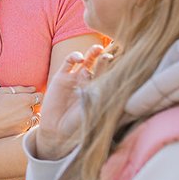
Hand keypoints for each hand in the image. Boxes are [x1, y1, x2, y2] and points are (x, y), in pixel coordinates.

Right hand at [0, 85, 41, 142]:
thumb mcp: (2, 91)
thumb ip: (21, 89)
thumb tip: (33, 89)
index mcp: (25, 100)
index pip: (41, 96)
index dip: (36, 96)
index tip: (30, 96)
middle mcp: (29, 112)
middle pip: (38, 107)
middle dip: (31, 106)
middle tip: (19, 106)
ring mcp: (26, 124)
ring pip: (35, 118)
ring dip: (29, 116)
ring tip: (16, 115)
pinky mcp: (21, 133)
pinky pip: (28, 127)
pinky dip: (24, 124)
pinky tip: (13, 122)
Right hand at [33, 45, 107, 160]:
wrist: (56, 130)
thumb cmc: (77, 124)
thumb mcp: (91, 109)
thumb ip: (98, 95)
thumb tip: (109, 82)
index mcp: (98, 90)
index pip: (109, 75)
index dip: (115, 67)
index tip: (122, 63)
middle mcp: (87, 82)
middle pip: (98, 65)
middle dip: (104, 58)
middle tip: (109, 54)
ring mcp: (74, 78)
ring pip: (85, 61)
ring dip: (92, 53)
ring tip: (98, 49)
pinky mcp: (61, 77)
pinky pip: (68, 63)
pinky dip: (74, 57)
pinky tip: (79, 58)